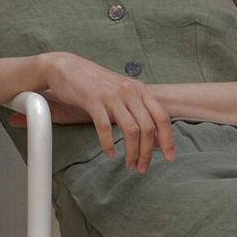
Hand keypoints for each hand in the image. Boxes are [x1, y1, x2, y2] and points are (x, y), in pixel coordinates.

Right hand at [8, 52, 175, 172]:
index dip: (168, 139)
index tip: (169, 157)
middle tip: (142, 168)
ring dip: (131, 152)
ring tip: (129, 165)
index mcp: (140, 90)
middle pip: (148, 127)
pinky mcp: (92, 99)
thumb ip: (138, 110)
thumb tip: (154, 138)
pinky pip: (104, 127)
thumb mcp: (123, 93)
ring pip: (130, 130)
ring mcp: (111, 94)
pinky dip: (108, 144)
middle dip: (147, 152)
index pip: (162, 117)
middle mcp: (129, 91)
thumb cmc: (96, 84)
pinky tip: (110, 154)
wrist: (67, 67)